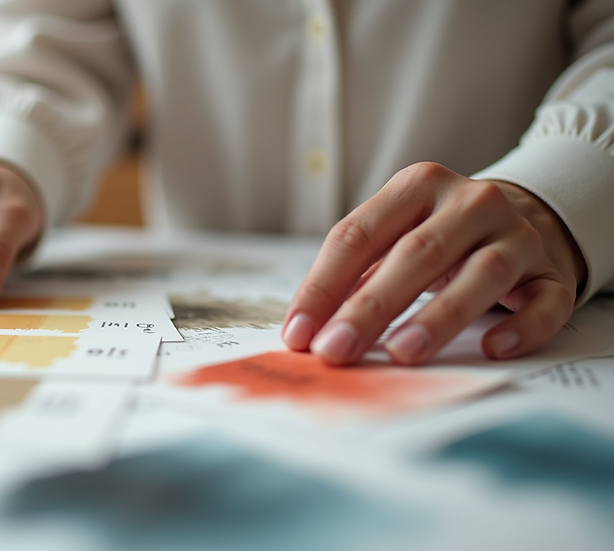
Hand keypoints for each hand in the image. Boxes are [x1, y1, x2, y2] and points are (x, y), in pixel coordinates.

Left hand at [281, 162, 585, 364]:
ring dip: (439, 317)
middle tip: (335, 351)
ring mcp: (518, 234)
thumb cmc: (439, 235)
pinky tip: (492, 348)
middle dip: (370, 307)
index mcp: (417, 186)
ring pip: (484, 273)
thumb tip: (305, 330)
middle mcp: (471, 202)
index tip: (298, 334)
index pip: (358, 235)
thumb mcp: (394, 237)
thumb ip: (353, 277)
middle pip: (416, 254)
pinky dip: (522, 327)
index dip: (322, 286)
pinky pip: (546, 301)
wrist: (524, 215)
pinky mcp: (553, 272)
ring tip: (401, 354)